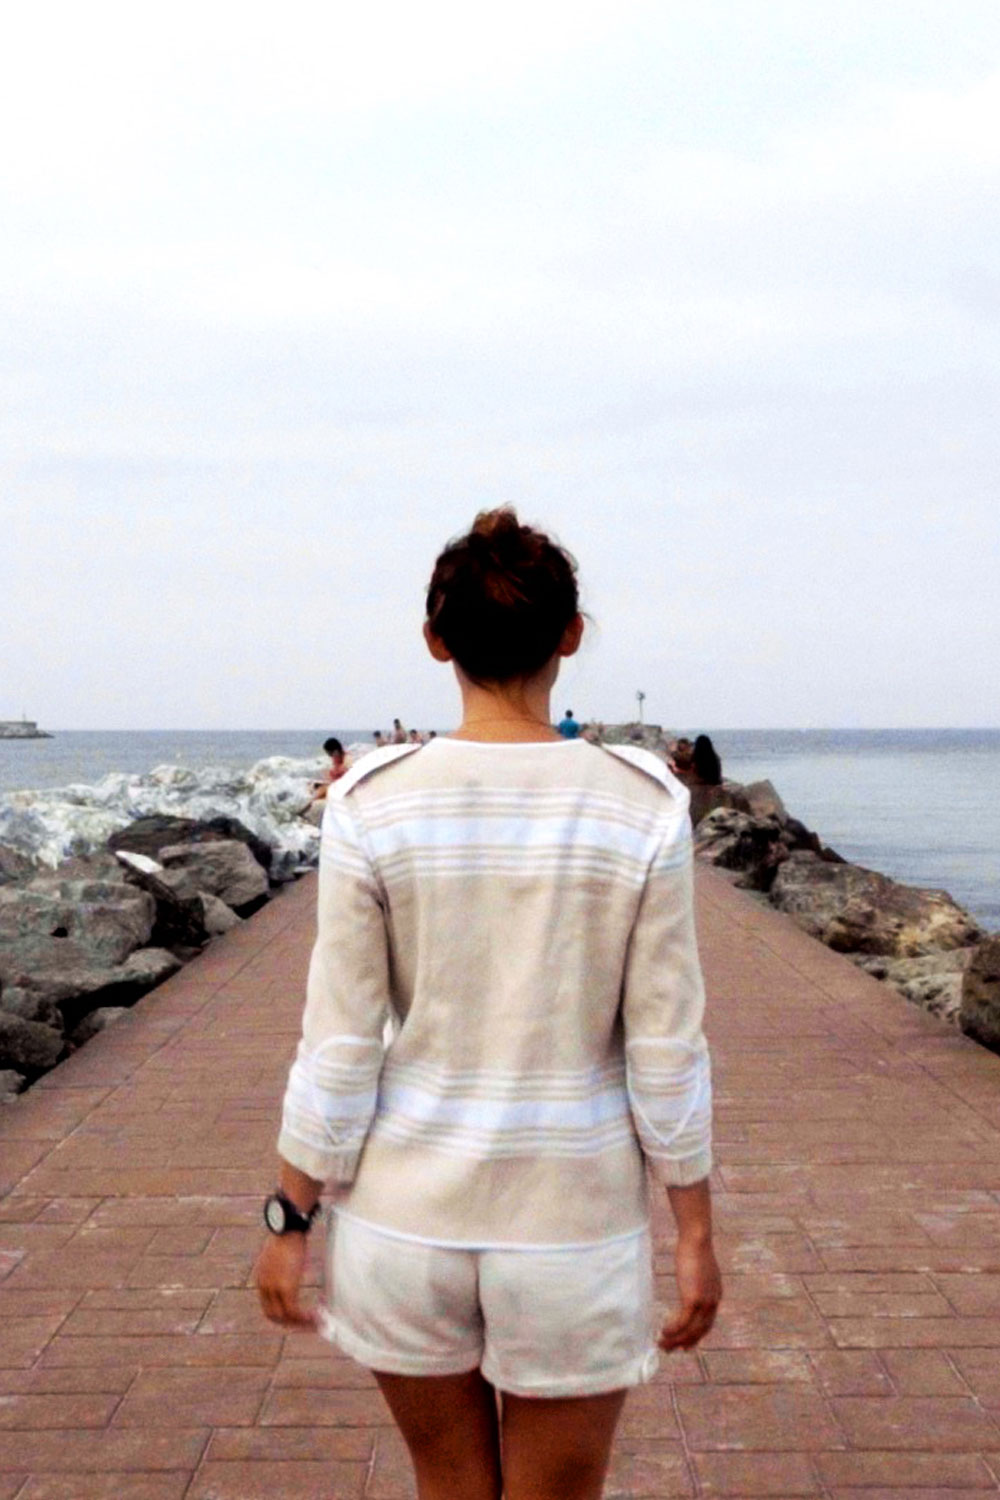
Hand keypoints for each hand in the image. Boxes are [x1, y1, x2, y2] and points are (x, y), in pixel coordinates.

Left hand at [255, 1233, 316, 1328]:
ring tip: (317, 1323)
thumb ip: (283, 1266)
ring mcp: (274, 1289)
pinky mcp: (286, 1288)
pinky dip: (305, 1318)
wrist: (288, 1227)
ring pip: (285, 1317)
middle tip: (308, 1324)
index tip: (298, 1316)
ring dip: (301, 1324)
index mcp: (261, 1280)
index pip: (268, 1306)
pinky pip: (294, 1312)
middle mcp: (264, 1287)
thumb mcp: (280, 1254)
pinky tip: (316, 1316)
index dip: (283, 1315)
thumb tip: (294, 1267)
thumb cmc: (288, 1235)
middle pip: (274, 1316)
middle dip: (292, 1324)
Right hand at [658, 1234, 720, 1350]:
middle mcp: (713, 1303)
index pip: (707, 1324)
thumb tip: (690, 1281)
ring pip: (690, 1330)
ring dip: (675, 1340)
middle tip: (670, 1350)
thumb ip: (697, 1280)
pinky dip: (673, 1330)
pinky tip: (663, 1332)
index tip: (685, 1345)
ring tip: (662, 1344)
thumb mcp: (699, 1270)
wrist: (697, 1240)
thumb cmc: (694, 1249)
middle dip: (684, 1343)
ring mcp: (704, 1303)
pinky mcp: (693, 1300)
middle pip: (699, 1331)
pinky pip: (683, 1322)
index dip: (696, 1336)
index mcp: (715, 1296)